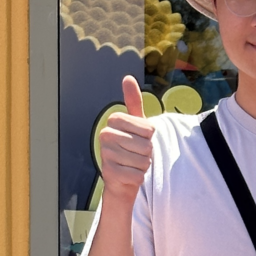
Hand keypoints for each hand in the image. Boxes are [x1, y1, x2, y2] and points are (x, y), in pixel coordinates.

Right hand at [97, 76, 154, 209]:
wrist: (121, 178)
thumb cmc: (131, 148)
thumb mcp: (135, 124)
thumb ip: (133, 101)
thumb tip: (127, 77)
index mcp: (114, 120)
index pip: (149, 129)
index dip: (150, 136)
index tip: (139, 138)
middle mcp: (105, 135)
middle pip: (146, 145)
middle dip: (147, 153)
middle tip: (135, 154)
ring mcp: (106, 154)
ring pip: (144, 160)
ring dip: (143, 165)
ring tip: (132, 164)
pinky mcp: (109, 173)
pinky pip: (138, 175)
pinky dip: (138, 177)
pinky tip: (129, 175)